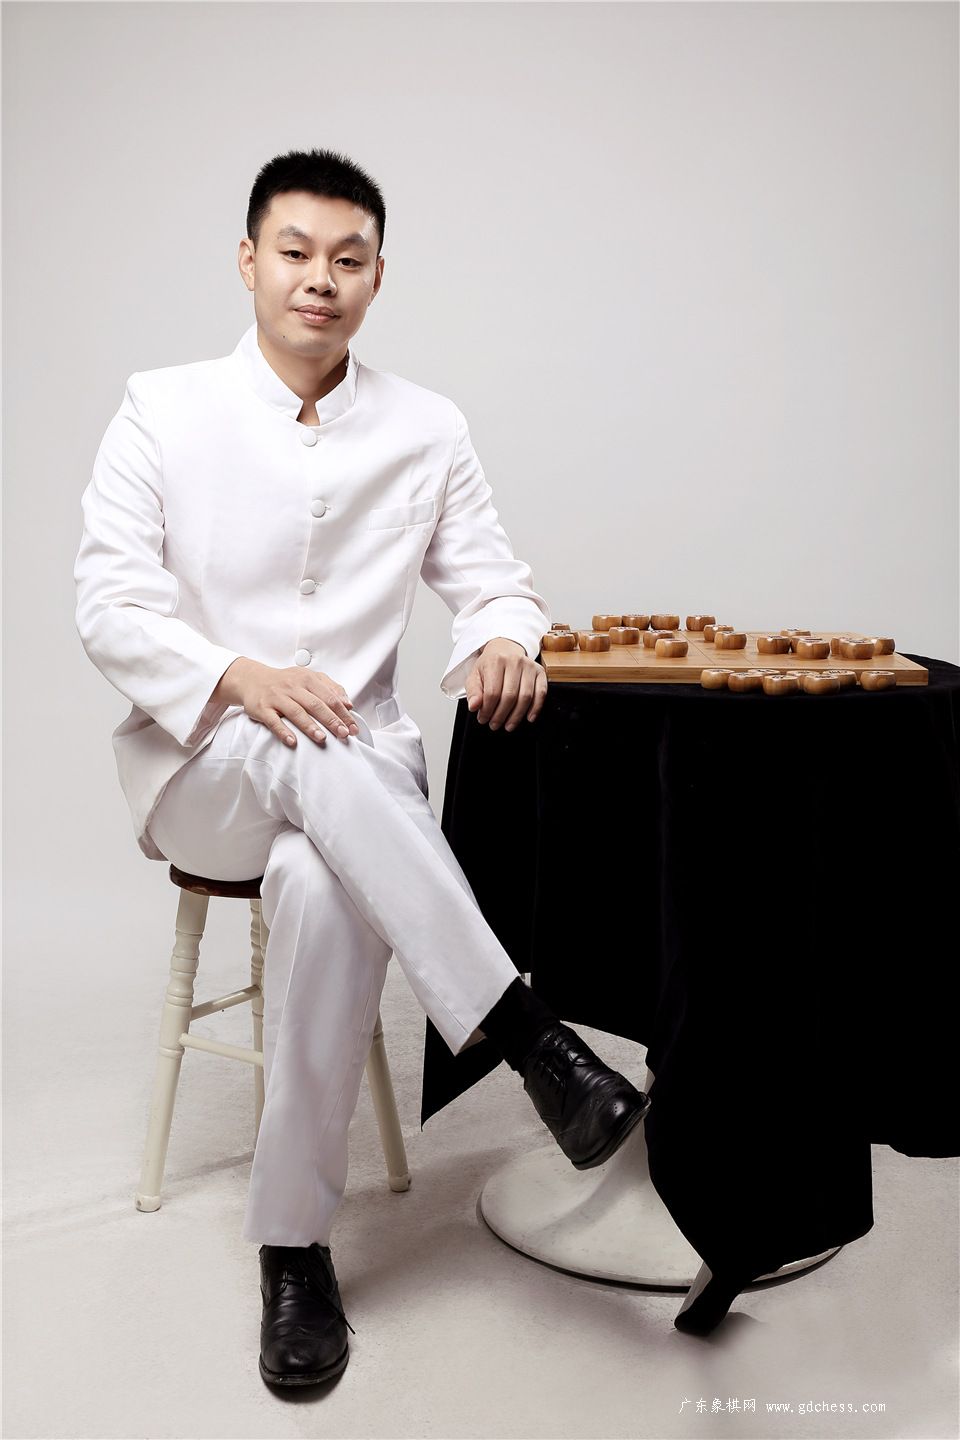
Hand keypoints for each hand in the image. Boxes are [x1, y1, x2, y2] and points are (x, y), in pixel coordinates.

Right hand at [212, 657, 359, 747]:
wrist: (253, 679)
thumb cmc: (286, 682)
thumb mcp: (309, 678)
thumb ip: (330, 688)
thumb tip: (348, 704)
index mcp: (307, 679)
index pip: (330, 697)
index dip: (343, 713)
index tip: (353, 727)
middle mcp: (293, 687)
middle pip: (316, 704)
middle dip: (331, 720)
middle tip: (343, 734)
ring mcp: (277, 697)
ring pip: (296, 712)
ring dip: (310, 726)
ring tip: (322, 738)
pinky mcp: (262, 708)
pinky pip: (273, 721)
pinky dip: (283, 731)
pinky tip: (292, 742)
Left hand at [465, 637, 547, 730]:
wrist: (505, 649)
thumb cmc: (490, 665)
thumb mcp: (475, 676)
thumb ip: (473, 692)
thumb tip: (474, 706)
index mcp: (495, 661)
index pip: (492, 692)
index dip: (487, 710)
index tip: (483, 719)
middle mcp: (514, 661)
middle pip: (509, 696)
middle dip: (501, 715)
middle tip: (494, 724)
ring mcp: (529, 666)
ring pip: (526, 697)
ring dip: (517, 715)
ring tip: (508, 725)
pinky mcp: (540, 672)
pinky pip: (541, 693)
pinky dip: (536, 708)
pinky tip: (528, 717)